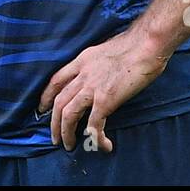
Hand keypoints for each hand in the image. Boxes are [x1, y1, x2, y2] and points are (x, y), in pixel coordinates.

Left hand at [37, 26, 169, 151]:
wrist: (146, 45)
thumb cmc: (134, 46)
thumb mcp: (105, 50)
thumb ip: (96, 64)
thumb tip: (98, 75)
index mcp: (82, 61)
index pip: (56, 80)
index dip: (46, 96)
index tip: (43, 109)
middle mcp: (83, 74)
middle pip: (59, 101)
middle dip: (54, 123)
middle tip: (55, 138)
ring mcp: (92, 87)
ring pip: (69, 115)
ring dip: (66, 133)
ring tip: (69, 146)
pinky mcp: (106, 99)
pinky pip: (94, 124)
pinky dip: (96, 138)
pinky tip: (103, 146)